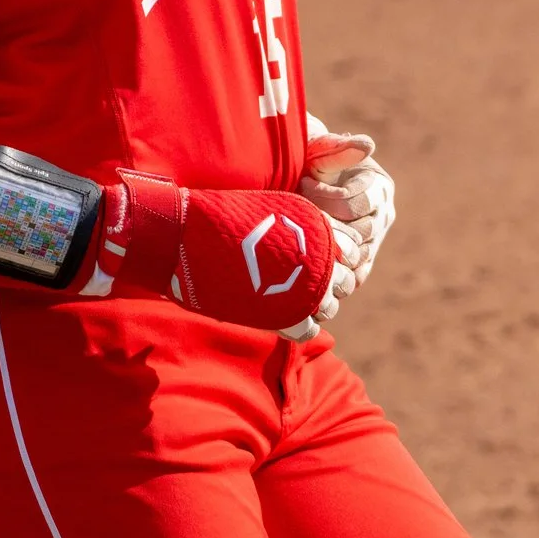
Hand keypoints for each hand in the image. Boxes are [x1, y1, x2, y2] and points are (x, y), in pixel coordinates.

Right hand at [101, 178, 361, 336]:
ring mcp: (301, 283)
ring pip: (331, 305)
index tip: (321, 260)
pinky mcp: (284, 311)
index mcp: (313, 221)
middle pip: (345, 278)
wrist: (184, 234)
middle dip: (331, 284)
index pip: (354, 245)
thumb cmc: (220, 218)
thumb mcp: (268, 209)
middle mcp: (315, 252)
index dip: (342, 256)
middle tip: (305, 284)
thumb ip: (295, 227)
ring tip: (294, 300)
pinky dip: (300, 326)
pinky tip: (284, 316)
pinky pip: (309, 328)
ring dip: (318, 306)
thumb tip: (316, 245)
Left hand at [299, 130, 395, 293]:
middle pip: (359, 234)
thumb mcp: (322, 151)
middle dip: (326, 225)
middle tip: (301, 215)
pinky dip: (338, 276)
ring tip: (303, 236)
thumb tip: (368, 145)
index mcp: (380, 187)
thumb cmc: (311, 161)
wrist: (303, 181)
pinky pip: (355, 276)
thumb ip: (340, 149)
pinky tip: (314, 268)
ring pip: (359, 257)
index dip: (325, 197)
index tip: (303, 184)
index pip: (355, 203)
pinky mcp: (362, 260)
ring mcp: (374, 240)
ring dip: (330, 251)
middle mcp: (384, 215)